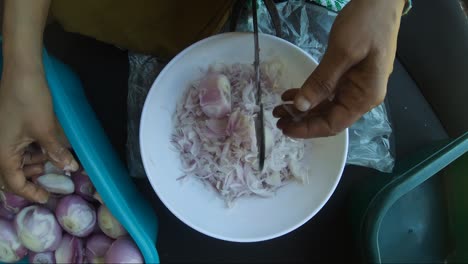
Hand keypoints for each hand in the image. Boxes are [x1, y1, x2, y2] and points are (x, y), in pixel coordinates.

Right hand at [0, 66, 77, 202]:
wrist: (22, 72)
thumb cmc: (31, 101)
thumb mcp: (46, 130)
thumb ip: (56, 153)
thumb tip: (70, 169)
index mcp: (2, 153)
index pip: (14, 183)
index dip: (31, 192)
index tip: (46, 198)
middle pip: (11, 174)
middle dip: (31, 178)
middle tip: (50, 177)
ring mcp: (1, 137)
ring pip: (15, 161)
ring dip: (32, 164)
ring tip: (51, 159)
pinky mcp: (7, 128)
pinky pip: (16, 148)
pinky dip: (30, 152)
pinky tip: (45, 147)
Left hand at [273, 0, 405, 137]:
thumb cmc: (367, 24)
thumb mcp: (342, 52)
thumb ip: (321, 81)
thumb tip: (300, 106)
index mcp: (365, 96)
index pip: (334, 124)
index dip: (308, 130)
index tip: (285, 128)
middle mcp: (361, 96)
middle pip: (329, 117)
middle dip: (302, 120)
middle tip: (277, 118)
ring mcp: (355, 86)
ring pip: (325, 106)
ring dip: (303, 108)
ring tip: (279, 108)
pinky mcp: (347, 75)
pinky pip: (326, 91)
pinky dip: (309, 94)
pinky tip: (290, 94)